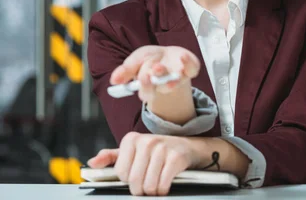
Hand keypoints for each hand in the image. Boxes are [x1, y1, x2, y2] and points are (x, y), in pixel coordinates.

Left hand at [87, 132, 201, 195]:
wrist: (187, 146)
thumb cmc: (156, 151)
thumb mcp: (133, 150)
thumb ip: (111, 157)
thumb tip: (91, 163)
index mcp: (131, 139)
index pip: (120, 172)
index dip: (128, 179)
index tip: (137, 175)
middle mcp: (146, 141)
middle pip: (134, 180)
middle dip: (140, 189)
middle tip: (146, 186)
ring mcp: (162, 148)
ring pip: (148, 185)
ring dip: (152, 192)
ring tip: (156, 185)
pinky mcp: (175, 158)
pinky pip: (163, 184)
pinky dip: (163, 190)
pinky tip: (165, 185)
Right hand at [110, 45, 200, 102]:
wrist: (169, 56)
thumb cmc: (150, 59)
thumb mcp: (135, 61)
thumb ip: (125, 70)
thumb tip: (114, 80)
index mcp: (150, 86)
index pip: (147, 92)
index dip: (146, 87)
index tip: (143, 78)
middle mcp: (165, 84)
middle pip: (162, 87)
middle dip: (158, 81)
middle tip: (153, 73)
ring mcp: (179, 77)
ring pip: (177, 81)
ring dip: (174, 78)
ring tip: (170, 70)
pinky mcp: (190, 69)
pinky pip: (192, 69)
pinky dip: (188, 63)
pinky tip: (183, 56)